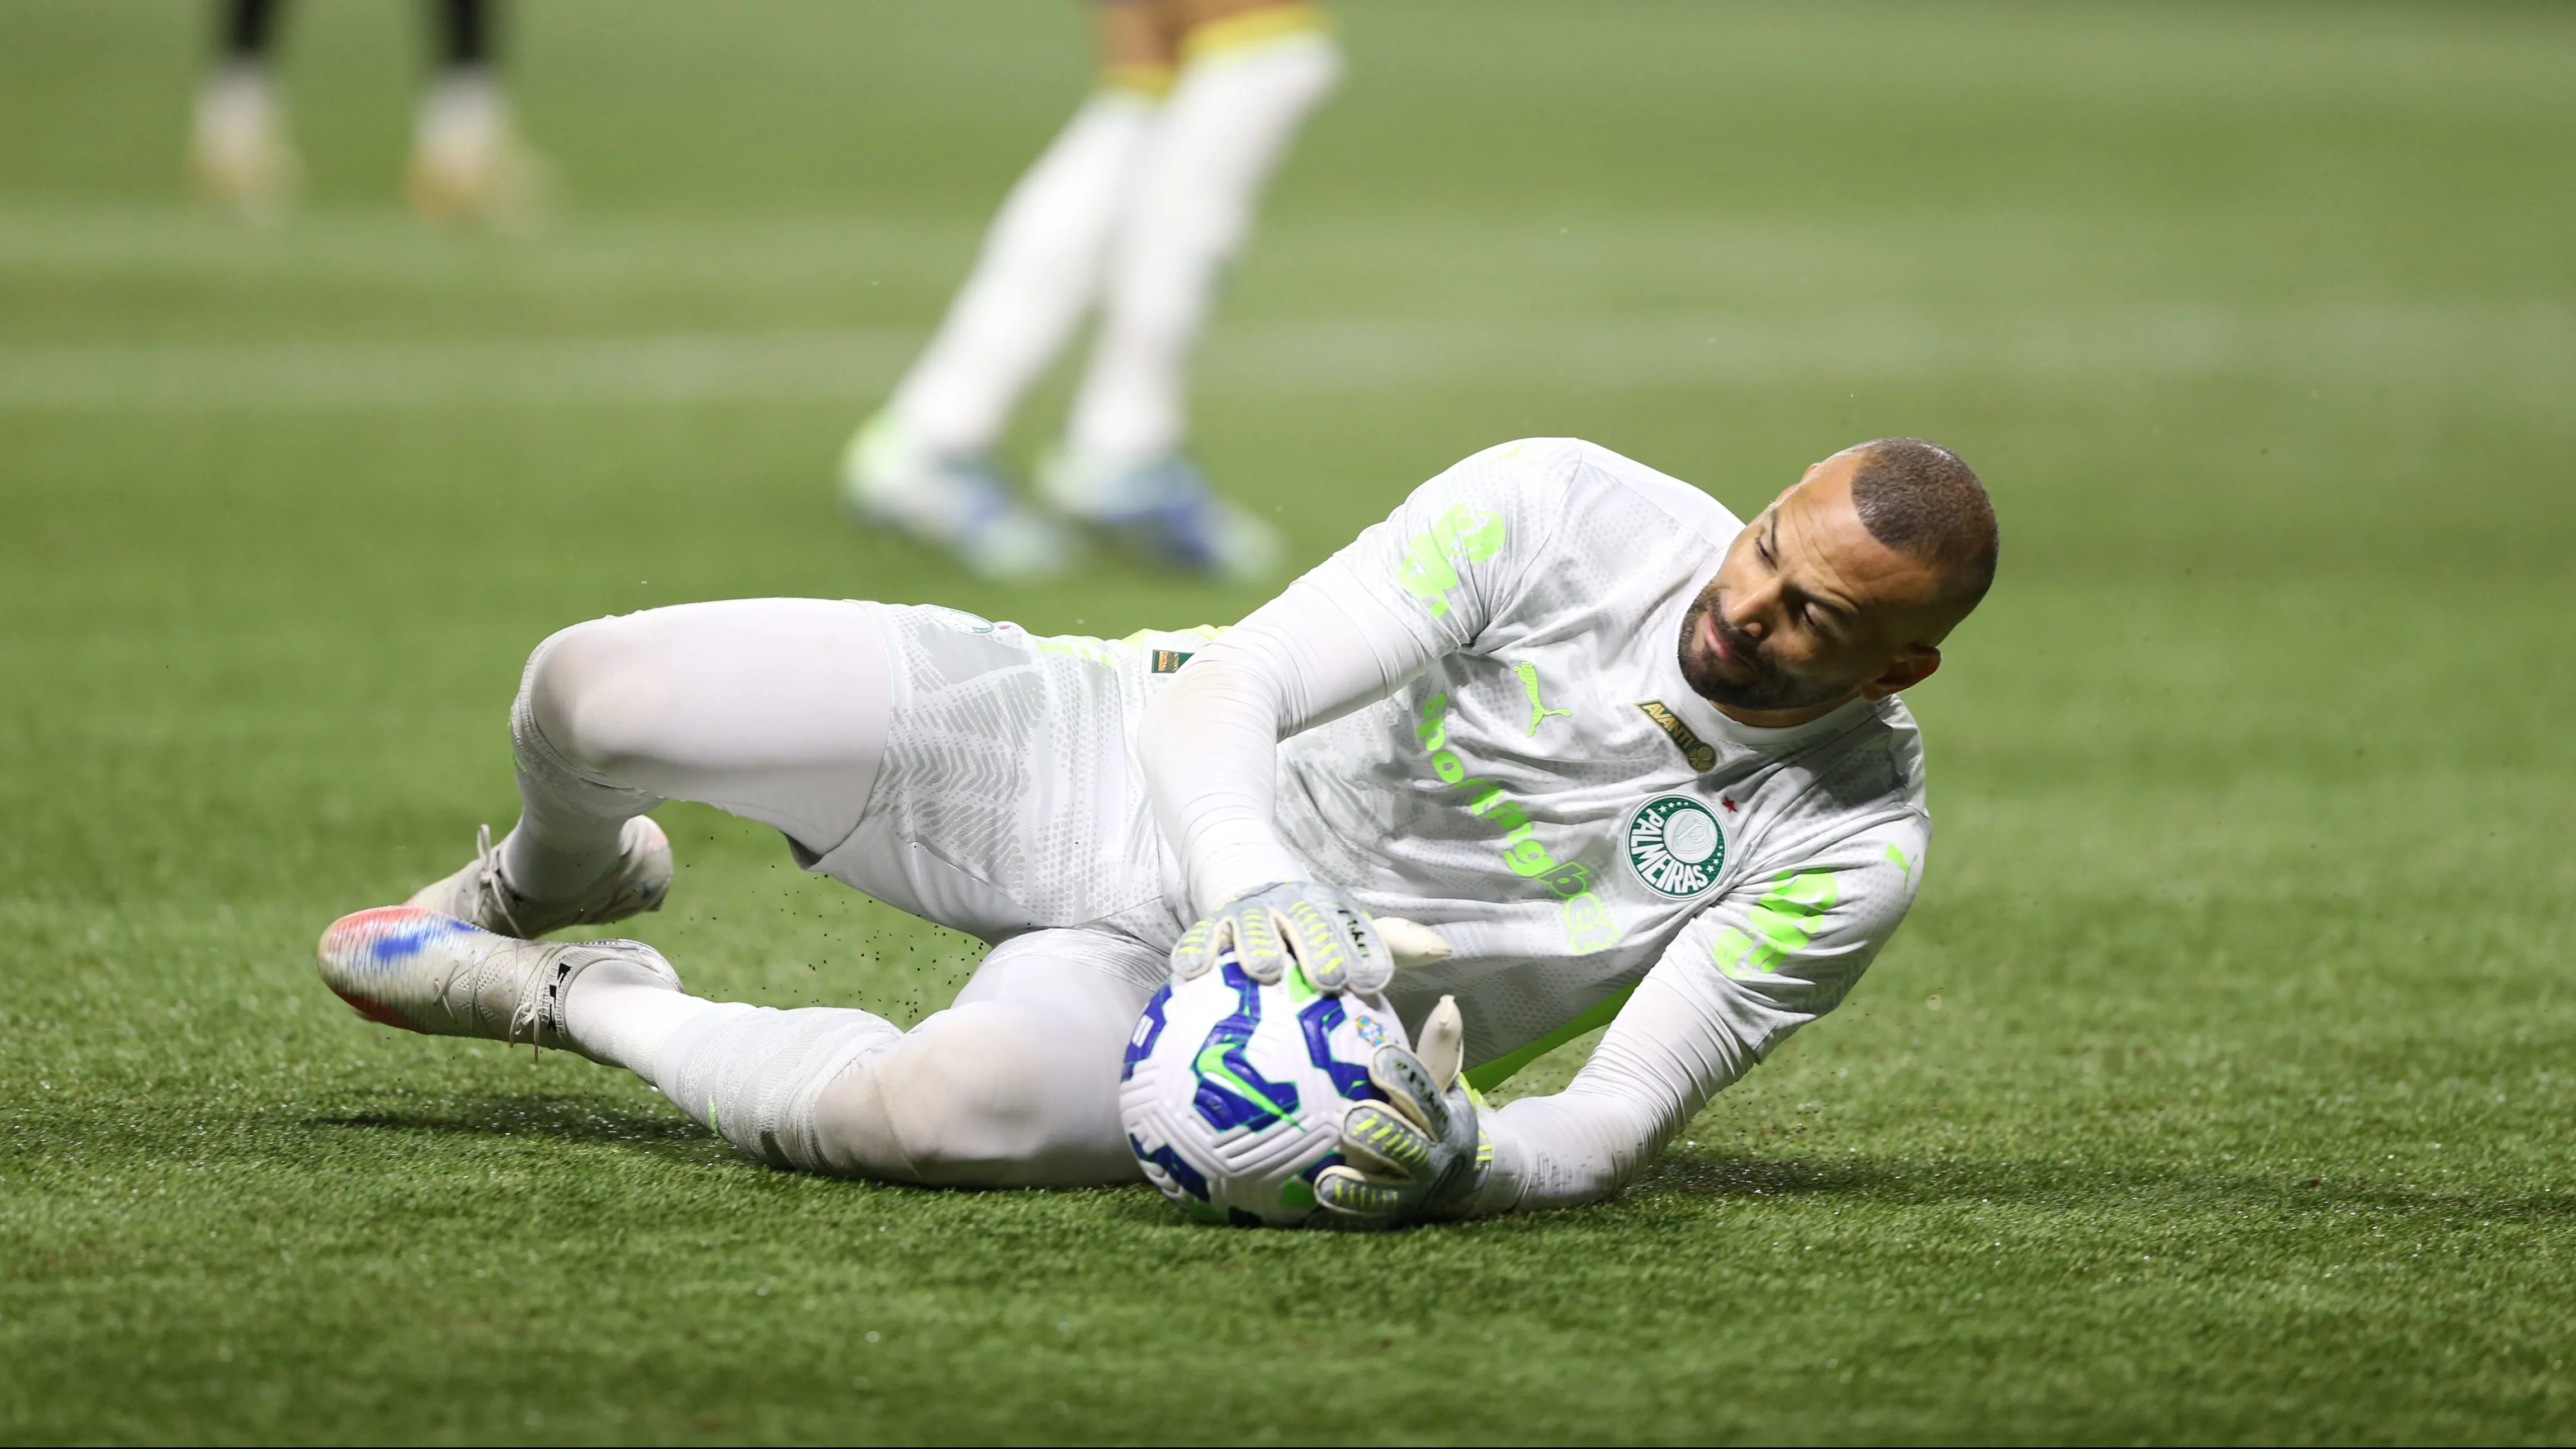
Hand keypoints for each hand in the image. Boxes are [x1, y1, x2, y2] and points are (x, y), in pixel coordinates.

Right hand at [1169, 880, 1392, 992]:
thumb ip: (1393, 943)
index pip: (1353, 930)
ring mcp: (1251, 913)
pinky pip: (1201, 936)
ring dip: (1259, 946)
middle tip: (1328, 980)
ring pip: (1255, 928)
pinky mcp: (1213, 921)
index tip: (1374, 982)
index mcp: (1330, 910)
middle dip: (1319, 950)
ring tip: (1263, 971)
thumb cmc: (1310, 923)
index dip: (1365, 953)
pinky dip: (1196, 950)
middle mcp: (1292, 908)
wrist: (1248, 874)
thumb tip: (1445, 950)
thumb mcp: (1349, 927)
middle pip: (1307, 926)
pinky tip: (1192, 972)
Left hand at [1316, 996, 1490, 1223]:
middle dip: (1383, 1133)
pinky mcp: (1390, 1213)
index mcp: (1445, 1120)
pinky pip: (1364, 1215)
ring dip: (1358, 1184)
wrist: (1465, 1180)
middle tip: (1352, 1118)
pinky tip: (1315, 1204)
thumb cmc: (1437, 1117)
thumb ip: (1439, 1049)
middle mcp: (1431, 1158)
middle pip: (1408, 1147)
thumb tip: (1448, 1003)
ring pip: (1386, 1190)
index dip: (1404, 1078)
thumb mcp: (1445, 1084)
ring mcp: (1410, 1190)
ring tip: (1327, 1178)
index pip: (1426, 1097)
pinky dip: (1341, 1212)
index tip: (1378, 1058)